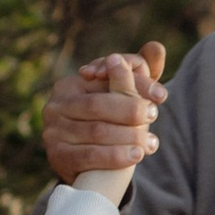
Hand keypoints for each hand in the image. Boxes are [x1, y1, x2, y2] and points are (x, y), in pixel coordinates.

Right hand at [67, 49, 158, 202]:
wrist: (88, 167)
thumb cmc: (109, 124)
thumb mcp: (121, 97)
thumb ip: (138, 75)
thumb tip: (157, 47)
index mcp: (70, 85)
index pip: (106, 78)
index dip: (135, 84)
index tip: (161, 95)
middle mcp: (56, 104)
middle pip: (99, 104)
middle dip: (130, 110)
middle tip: (153, 115)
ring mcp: (53, 130)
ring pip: (96, 130)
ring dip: (127, 136)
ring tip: (149, 142)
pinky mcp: (56, 155)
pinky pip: (89, 155)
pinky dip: (115, 155)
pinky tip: (135, 156)